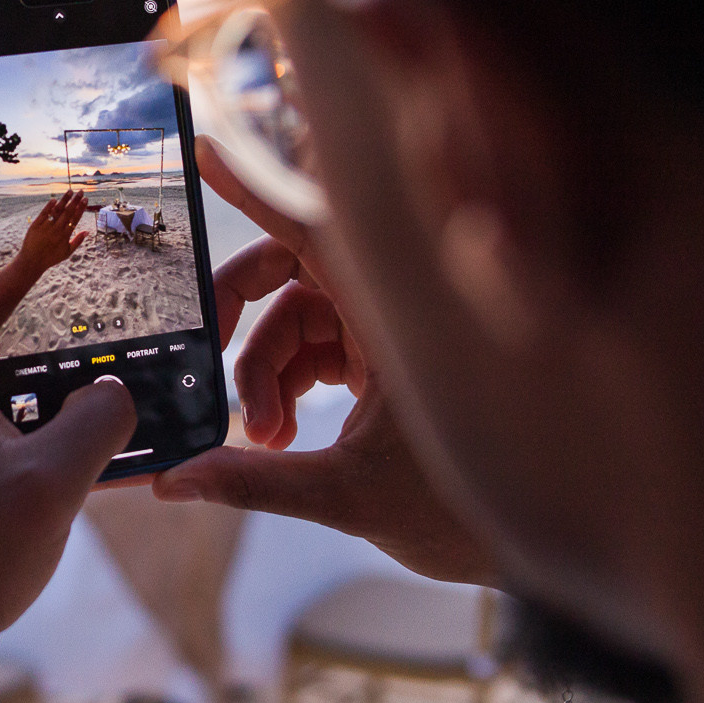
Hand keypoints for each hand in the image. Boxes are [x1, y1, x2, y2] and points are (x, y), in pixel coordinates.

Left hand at [14, 190, 88, 277]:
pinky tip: (54, 199)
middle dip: (76, 201)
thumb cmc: (51, 258)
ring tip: (70, 191)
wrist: (32, 261)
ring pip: (57, 210)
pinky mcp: (36, 225)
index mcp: (65, 236)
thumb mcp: (67, 252)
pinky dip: (49, 206)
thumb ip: (78, 241)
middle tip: (81, 191)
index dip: (81, 208)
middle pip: (68, 212)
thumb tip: (87, 231)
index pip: (75, 218)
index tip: (85, 199)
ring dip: (64, 200)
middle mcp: (56, 230)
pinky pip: (44, 213)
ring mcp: (46, 227)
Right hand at [151, 137, 501, 586]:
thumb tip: (175, 482)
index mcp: (401, 316)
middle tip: (205, 368)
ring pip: (296, 323)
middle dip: (242, 322)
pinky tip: (278, 437)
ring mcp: (390, 334)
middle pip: (290, 277)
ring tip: (263, 441)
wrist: (528, 551)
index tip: (207, 151)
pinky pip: (315, 350)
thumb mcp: (350, 498)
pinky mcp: (386, 364)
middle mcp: (395, 309)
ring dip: (265, 376)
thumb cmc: (467, 517)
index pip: (316, 232)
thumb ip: (256, 483)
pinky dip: (287, 386)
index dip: (258, 190)